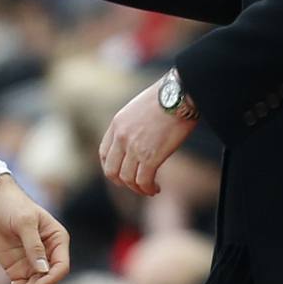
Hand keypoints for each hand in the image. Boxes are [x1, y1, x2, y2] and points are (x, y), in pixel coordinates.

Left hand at [0, 174, 70, 283]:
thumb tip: (42, 270)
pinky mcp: (17, 269)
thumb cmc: (13, 204)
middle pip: (47, 281)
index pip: (61, 267)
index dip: (51, 279)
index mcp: (57, 240)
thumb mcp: (24, 221)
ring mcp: (32, 264)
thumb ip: (33, 245)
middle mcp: (48, 255)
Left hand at [99, 79, 196, 196]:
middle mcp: (121, 137)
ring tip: (150, 189)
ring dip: (138, 188)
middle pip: (111, 171)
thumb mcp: (139, 108)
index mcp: (117, 124)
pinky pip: (143, 181)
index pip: (104, 153)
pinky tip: (156, 188)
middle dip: (122, 182)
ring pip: (127, 179)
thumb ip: (133, 125)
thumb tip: (141, 138)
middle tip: (135, 185)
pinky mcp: (150, 156)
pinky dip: (148, 189)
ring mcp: (134, 147)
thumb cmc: (166, 98)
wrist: (179, 94)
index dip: (111, 168)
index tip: (122, 173)